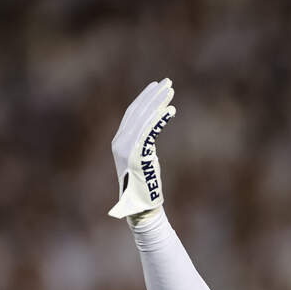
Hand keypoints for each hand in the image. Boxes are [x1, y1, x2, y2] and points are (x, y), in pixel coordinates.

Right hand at [108, 78, 175, 218]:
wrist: (140, 207)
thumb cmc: (145, 186)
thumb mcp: (144, 158)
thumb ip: (145, 141)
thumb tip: (155, 123)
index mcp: (119, 141)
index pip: (132, 113)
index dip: (145, 98)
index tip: (158, 86)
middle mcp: (119, 142)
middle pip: (137, 111)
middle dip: (153, 95)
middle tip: (168, 82)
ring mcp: (126, 148)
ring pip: (143, 118)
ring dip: (158, 102)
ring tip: (171, 90)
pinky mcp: (136, 155)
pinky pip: (150, 132)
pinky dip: (160, 119)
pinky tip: (172, 111)